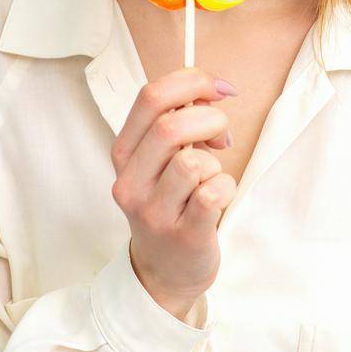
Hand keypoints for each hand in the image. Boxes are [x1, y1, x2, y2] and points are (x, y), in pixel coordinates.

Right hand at [108, 67, 239, 320]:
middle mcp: (130, 181)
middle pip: (172, 126)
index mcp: (124, 152)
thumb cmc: (170, 202)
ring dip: (215, 162)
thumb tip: (211, 90)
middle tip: (222, 136)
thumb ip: (177, 121)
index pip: (151, 97)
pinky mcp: (183, 234)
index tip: (219, 89)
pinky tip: (218, 197)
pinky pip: (213, 192)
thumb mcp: (159, 159)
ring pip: (194, 162)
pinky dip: (226, 187)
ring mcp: (153, 211)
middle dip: (211, 121)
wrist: (164, 270)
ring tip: (211, 176)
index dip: (192, 81)